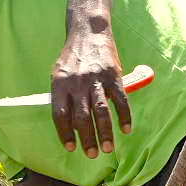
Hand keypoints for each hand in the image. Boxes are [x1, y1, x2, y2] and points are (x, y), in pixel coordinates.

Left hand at [51, 22, 133, 157]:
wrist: (89, 31)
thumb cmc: (72, 57)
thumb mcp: (59, 73)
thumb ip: (62, 96)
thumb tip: (67, 125)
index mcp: (60, 83)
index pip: (60, 114)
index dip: (65, 133)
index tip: (71, 147)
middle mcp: (77, 83)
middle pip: (81, 117)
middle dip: (87, 139)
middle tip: (92, 154)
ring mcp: (97, 79)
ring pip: (101, 112)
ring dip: (105, 133)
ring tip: (108, 148)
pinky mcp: (114, 75)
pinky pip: (120, 100)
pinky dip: (124, 116)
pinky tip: (126, 129)